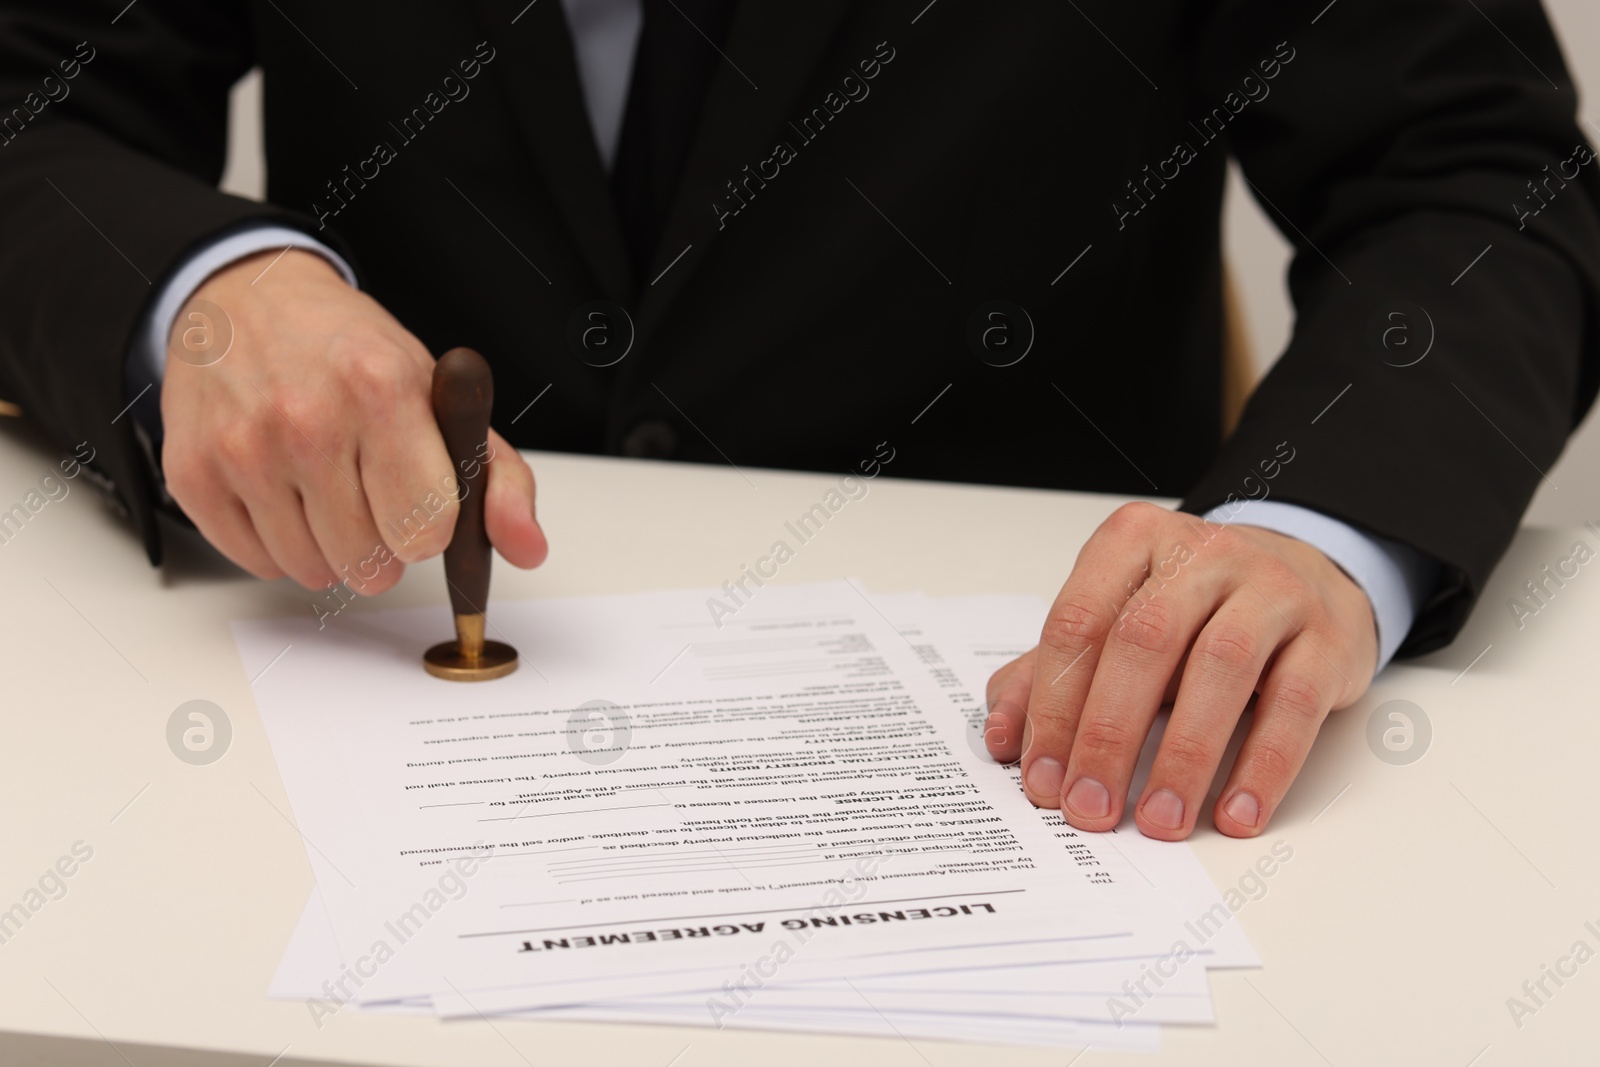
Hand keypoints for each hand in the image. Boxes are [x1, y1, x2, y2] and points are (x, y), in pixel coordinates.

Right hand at [159, 248, 547, 592]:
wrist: (247, 300)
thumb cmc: (352, 354)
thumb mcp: (441, 398)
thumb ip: (499, 477)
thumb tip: (527, 550)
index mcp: (382, 390)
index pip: (428, 530)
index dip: (432, 526)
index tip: (421, 498)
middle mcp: (306, 418)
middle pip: (371, 564)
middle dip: (383, 543)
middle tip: (372, 492)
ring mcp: (243, 448)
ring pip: (313, 572)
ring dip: (332, 548)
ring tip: (328, 488)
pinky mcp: (194, 474)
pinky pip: (256, 562)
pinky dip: (279, 544)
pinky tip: (284, 490)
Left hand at [983, 502, 1376, 839]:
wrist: (1303, 574)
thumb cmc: (1191, 610)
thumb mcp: (1113, 626)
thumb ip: (1049, 675)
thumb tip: (1003, 738)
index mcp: (1132, 543)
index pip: (1079, 622)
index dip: (1053, 705)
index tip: (1041, 776)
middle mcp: (1201, 554)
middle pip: (1144, 641)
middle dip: (1109, 735)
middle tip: (1090, 807)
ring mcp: (1271, 588)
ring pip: (1220, 667)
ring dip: (1184, 756)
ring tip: (1159, 821)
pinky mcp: (1326, 636)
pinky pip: (1293, 703)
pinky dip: (1262, 766)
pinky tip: (1235, 813)